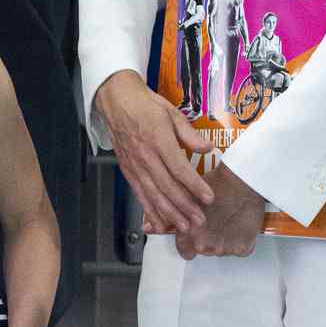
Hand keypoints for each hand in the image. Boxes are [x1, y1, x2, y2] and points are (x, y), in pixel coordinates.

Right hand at [93, 70, 213, 233]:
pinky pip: (138, 192)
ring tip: (183, 226)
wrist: (116, 100)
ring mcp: (134, 164)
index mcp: (158, 138)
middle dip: (184, 206)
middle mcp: (145, 155)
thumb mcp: (171, 112)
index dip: (194, 185)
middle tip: (199, 220)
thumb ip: (189, 133)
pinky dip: (148, 209)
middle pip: (166, 186)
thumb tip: (207, 148)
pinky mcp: (126, 169)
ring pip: (152, 193)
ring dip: (168, 213)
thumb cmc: (145, 105)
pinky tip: (158, 222)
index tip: (209, 198)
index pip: (178, 168)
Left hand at [174, 162, 264, 258]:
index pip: (184, 251)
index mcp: (189, 235)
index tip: (192, 232)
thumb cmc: (214, 184)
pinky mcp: (244, 248)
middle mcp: (207, 246)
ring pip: (220, 250)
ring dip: (221, 239)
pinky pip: (239, 250)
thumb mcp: (185, 197)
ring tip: (224, 219)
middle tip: (211, 220)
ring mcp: (226, 249)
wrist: (242, 181)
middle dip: (205, 238)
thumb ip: (166, 216)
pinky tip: (236, 224)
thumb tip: (147, 227)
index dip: (187, 240)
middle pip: (203, 249)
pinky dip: (238, 241)